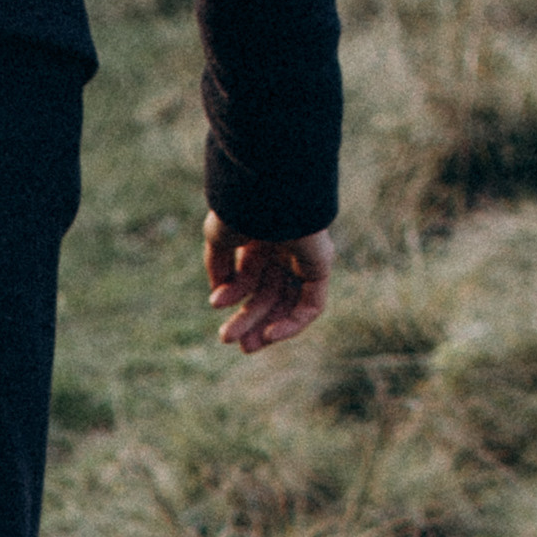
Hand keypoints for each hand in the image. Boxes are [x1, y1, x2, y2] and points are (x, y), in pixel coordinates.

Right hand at [204, 216, 333, 352]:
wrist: (270, 190)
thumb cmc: (243, 209)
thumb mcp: (220, 239)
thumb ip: (218, 267)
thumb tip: (218, 295)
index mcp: (260, 240)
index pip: (250, 278)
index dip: (232, 296)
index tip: (216, 304)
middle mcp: (283, 250)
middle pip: (267, 295)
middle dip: (248, 320)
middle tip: (228, 339)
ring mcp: (304, 259)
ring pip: (286, 304)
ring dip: (265, 327)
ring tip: (247, 346)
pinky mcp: (320, 266)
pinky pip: (311, 305)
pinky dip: (293, 324)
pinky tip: (271, 334)